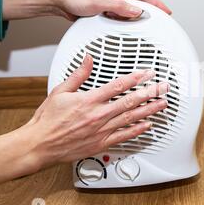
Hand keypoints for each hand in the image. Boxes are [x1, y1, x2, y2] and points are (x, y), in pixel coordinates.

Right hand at [0, 56, 168, 190]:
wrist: (40, 145)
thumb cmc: (48, 120)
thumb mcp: (60, 91)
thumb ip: (78, 75)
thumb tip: (88, 59)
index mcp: (89, 100)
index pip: (118, 86)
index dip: (136, 78)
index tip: (148, 73)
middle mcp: (99, 115)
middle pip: (130, 101)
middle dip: (150, 93)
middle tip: (163, 87)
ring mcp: (102, 130)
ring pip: (131, 118)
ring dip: (149, 110)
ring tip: (162, 104)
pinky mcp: (102, 143)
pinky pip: (124, 136)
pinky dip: (138, 130)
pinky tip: (148, 125)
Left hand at [2, 0, 170, 20]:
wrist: (57, 0)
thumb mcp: (98, 3)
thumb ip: (119, 8)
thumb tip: (136, 11)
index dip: (156, 4)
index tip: (167, 12)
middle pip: (138, 3)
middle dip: (150, 13)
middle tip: (160, 23)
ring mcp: (110, 2)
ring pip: (129, 11)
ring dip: (137, 19)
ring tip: (146, 28)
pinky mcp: (104, 10)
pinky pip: (120, 16)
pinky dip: (126, 22)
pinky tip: (127, 29)